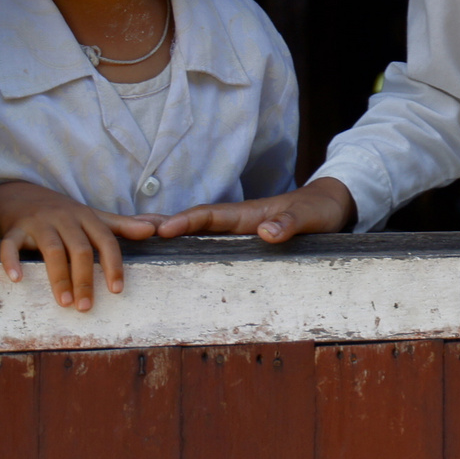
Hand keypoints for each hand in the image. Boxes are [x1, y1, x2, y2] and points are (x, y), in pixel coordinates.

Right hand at [0, 182, 158, 311]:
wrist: (19, 197)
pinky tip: (17, 279)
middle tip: (87, 306)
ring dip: (58, 277)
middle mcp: (65, 218)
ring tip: (64, 303)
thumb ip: (123, 225)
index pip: (106, 241)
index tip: (117, 290)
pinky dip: (12, 261)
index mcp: (87, 218)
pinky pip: (11, 245)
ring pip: (51, 249)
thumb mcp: (93, 217)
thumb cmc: (63, 214)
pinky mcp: (14, 229)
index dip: (113, 264)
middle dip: (85, 279)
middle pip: (80, 249)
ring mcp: (39, 223)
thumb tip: (154, 229)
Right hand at [154, 177, 355, 242]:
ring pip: (199, 229)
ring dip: (171, 233)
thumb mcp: (310, 218)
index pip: (210, 215)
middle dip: (162, 224)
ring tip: (137, 242)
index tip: (160, 230)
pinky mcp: (244, 235)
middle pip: (194, 220)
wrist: (331, 204)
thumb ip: (290, 224)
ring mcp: (239, 226)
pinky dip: (189, 241)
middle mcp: (238, 219)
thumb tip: (266, 233)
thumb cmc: (320, 211)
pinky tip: (174, 254)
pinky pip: (210, 238)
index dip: (185, 221)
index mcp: (248, 214)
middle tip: (127, 233)